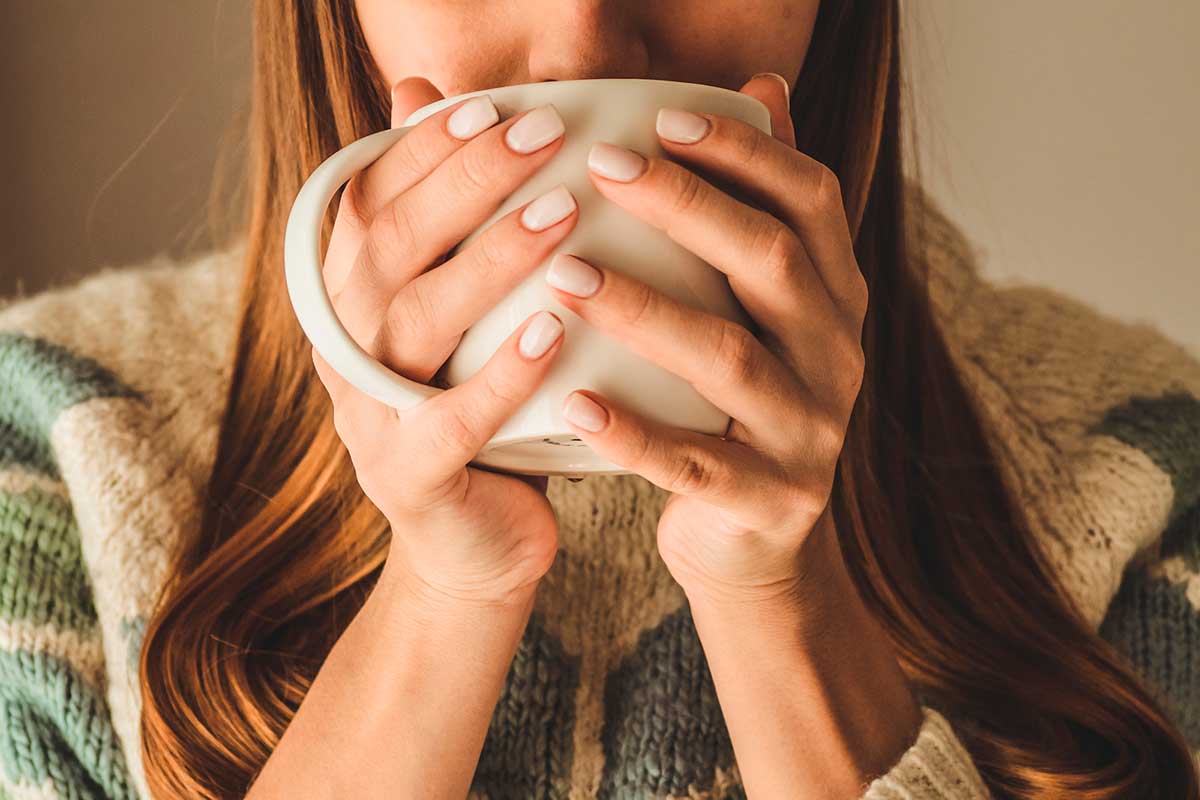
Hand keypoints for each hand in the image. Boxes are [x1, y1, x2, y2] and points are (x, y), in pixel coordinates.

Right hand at [311, 77, 578, 605]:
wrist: (473, 546)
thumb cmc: (481, 412)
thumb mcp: (462, 317)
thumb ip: (445, 220)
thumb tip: (423, 91)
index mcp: (350, 301)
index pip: (368, 203)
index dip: (422, 150)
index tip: (490, 108)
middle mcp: (346, 349)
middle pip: (390, 247)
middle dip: (466, 183)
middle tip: (543, 136)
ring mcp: (369, 417)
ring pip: (416, 322)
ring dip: (489, 261)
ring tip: (560, 211)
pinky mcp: (411, 478)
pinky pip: (451, 420)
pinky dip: (502, 373)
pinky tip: (555, 330)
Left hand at [546, 73, 867, 605]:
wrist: (750, 538)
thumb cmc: (729, 402)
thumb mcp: (754, 307)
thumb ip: (755, 205)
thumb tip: (762, 85)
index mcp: (833, 296)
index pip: (811, 200)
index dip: (745, 152)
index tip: (663, 117)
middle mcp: (837, 355)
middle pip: (773, 263)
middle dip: (688, 208)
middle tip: (602, 168)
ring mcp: (810, 432)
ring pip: (732, 360)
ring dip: (647, 311)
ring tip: (565, 276)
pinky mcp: (771, 500)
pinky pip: (697, 465)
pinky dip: (635, 434)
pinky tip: (575, 403)